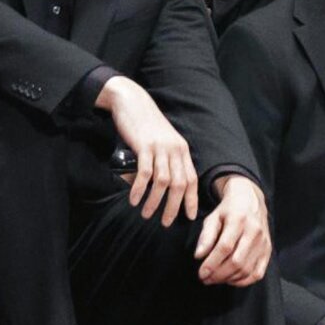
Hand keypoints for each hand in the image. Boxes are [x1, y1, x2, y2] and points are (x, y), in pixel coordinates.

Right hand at [98, 75, 198, 221]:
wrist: (132, 102)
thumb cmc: (146, 125)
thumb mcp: (163, 142)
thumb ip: (166, 160)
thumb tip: (163, 186)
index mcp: (182, 150)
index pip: (191, 179)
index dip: (192, 199)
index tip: (189, 217)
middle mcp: (175, 149)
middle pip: (179, 184)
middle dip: (173, 207)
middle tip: (165, 223)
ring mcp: (160, 147)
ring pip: (163, 181)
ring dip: (155, 201)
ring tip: (146, 214)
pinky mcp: (145, 145)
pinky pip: (145, 172)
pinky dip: (139, 188)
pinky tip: (133, 199)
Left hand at [194, 174, 272, 286]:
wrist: (250, 200)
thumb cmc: (228, 210)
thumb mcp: (213, 218)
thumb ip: (206, 236)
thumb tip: (199, 256)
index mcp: (239, 220)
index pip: (225, 247)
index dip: (212, 263)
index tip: (201, 273)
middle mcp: (254, 231)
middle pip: (236, 261)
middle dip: (218, 274)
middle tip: (206, 279)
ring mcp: (263, 242)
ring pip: (246, 269)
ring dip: (228, 279)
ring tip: (215, 279)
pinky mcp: (268, 250)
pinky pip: (258, 273)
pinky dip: (243, 281)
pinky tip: (231, 279)